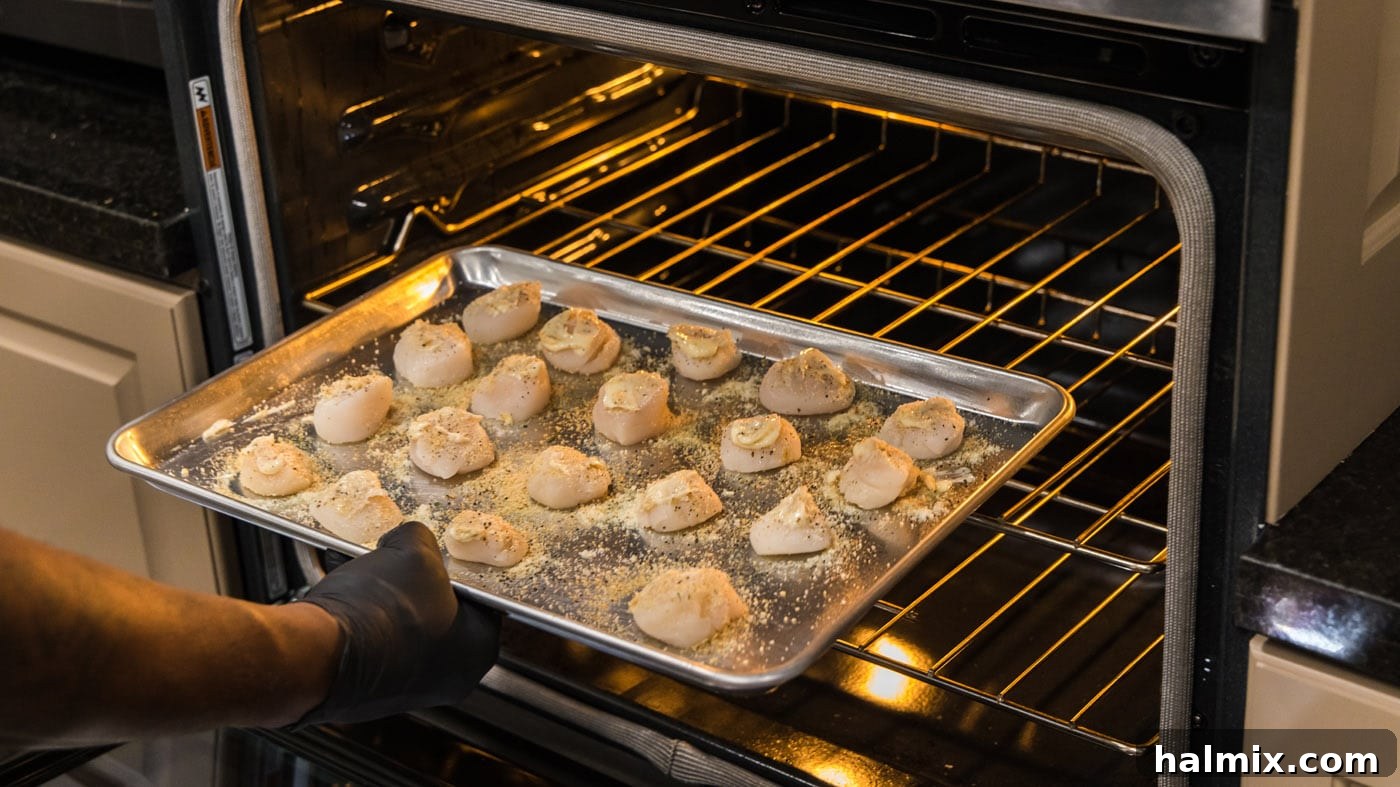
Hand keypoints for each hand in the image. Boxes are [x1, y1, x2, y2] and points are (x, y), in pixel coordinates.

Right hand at [296, 522, 499, 724]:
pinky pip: (376, 647)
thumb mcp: (413, 550)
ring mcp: (409, 691)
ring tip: (371, 584)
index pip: (480, 598)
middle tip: (401, 569)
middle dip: (418, 589)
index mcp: (478, 649)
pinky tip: (353, 606)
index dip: (455, 572)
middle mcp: (449, 680)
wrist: (315, 653)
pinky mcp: (370, 694)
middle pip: (442, 617)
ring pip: (406, 632)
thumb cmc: (377, 611)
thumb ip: (421, 538)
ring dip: (390, 607)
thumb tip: (411, 539)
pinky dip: (366, 626)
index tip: (438, 559)